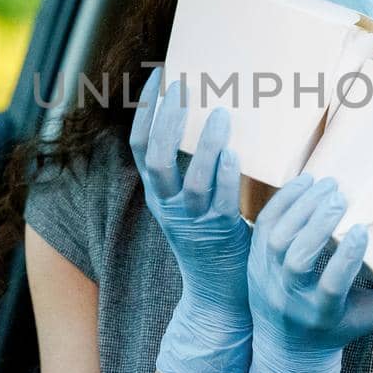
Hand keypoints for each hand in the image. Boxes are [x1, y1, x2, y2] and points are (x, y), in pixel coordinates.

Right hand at [130, 66, 251, 372]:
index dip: (145, 110)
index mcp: (159, 194)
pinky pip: (218, 202)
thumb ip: (196, 168)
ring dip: (203, 144)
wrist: (219, 296)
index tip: (158, 76)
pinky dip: (223, 176)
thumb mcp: (194, 202)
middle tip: (184, 85)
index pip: (139, 145)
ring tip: (221, 114)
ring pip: (189, 179)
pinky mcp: (218, 235)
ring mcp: (192, 221)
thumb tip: (213, 120)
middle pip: (156, 157)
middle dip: (168, 119)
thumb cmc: (214, 240)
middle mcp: (168, 205)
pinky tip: (234, 155)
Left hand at [246, 173, 372, 372]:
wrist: (288, 350)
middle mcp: (290, 298)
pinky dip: (281, 203)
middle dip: (317, 225)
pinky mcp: (255, 262)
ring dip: (299, 209)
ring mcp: (267, 280)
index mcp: (322, 314)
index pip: (331, 286)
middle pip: (298, 260)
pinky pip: (263, 228)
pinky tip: (302, 184)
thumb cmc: (339, 326)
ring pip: (276, 241)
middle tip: (339, 196)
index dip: (345, 259)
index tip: (362, 230)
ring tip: (324, 185)